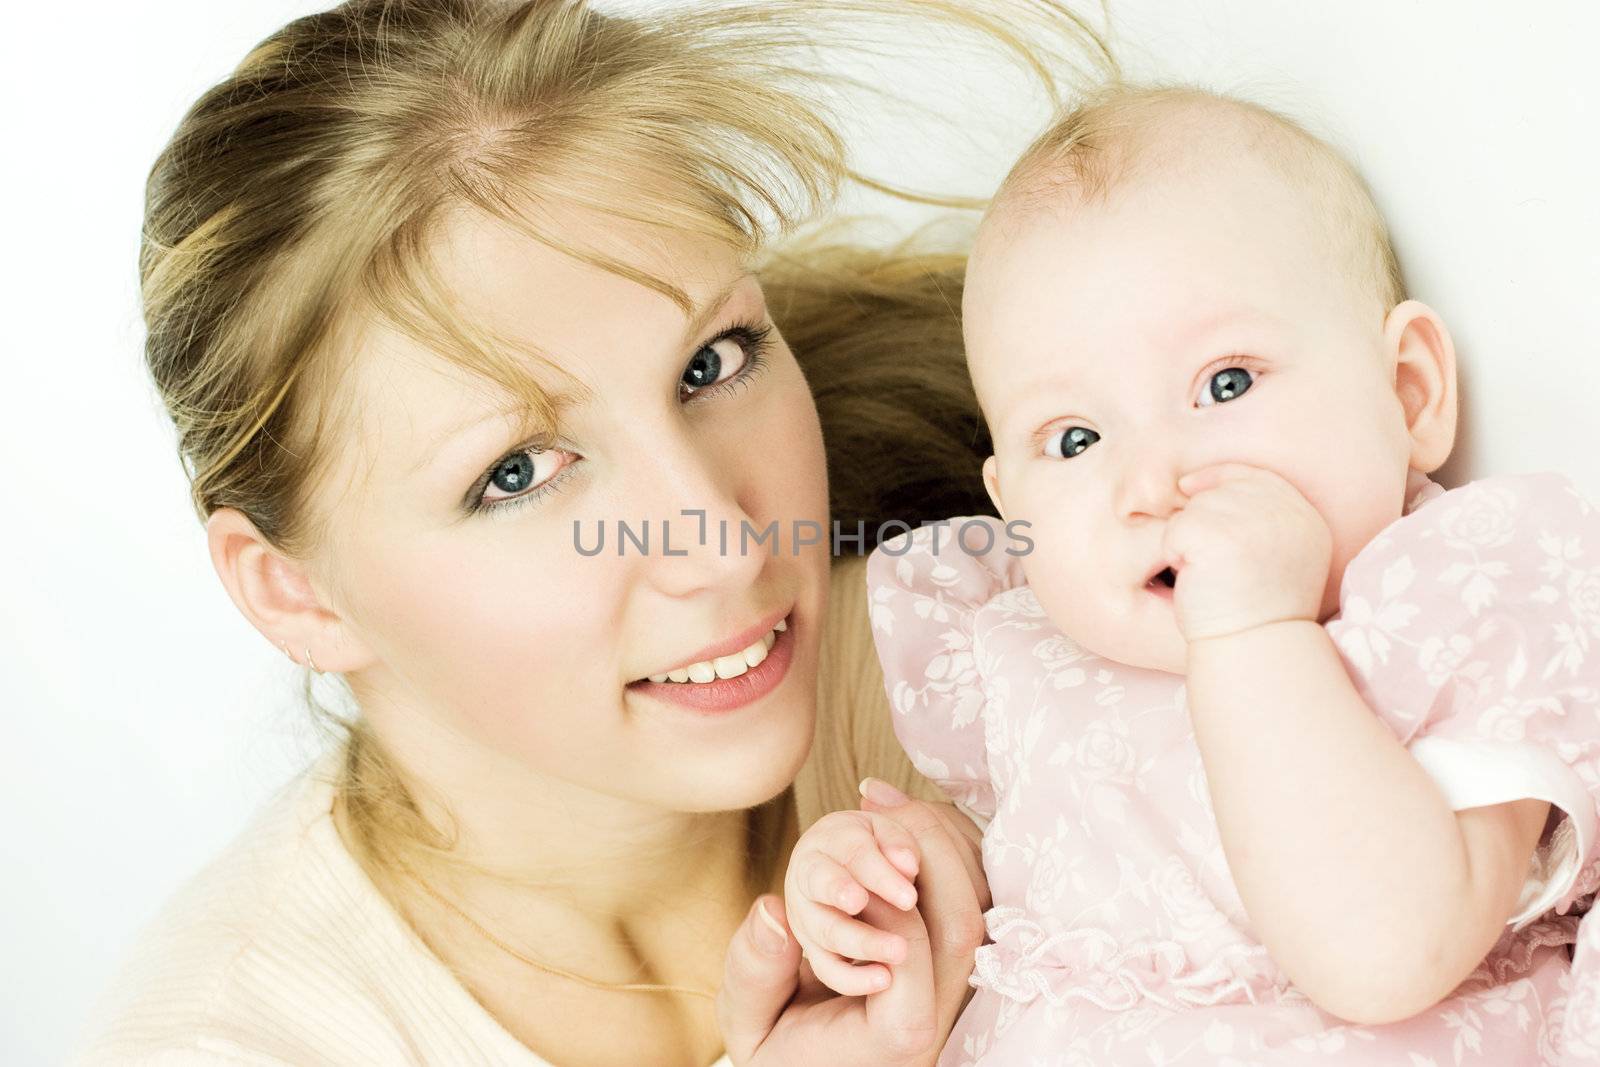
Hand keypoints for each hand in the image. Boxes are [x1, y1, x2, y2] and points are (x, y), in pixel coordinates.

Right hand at [718, 790, 986, 1066]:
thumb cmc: (782, 1052)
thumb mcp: (749, 1025)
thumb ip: (754, 974)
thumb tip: (773, 911)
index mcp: (897, 1035)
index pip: (915, 953)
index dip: (885, 901)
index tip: (850, 873)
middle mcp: (942, 1016)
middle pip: (963, 923)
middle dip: (926, 848)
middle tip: (876, 805)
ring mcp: (961, 991)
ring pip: (979, 905)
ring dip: (940, 840)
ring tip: (883, 802)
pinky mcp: (963, 966)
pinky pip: (972, 899)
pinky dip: (946, 849)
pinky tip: (901, 819)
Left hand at [1165, 463, 1332, 642]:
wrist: (1254, 650)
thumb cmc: (1258, 616)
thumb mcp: (1278, 560)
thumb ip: (1260, 520)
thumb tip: (1196, 484)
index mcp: (1304, 519)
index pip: (1255, 476)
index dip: (1219, 478)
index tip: (1190, 487)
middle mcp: (1283, 514)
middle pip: (1221, 492)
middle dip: (1201, 521)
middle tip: (1211, 566)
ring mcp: (1250, 521)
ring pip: (1194, 509)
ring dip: (1187, 541)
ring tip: (1208, 577)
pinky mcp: (1215, 533)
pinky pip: (1174, 529)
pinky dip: (1173, 554)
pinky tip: (1194, 580)